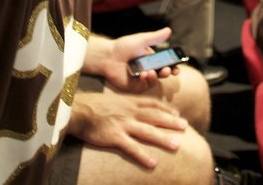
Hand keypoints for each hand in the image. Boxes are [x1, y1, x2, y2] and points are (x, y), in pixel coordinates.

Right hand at [67, 91, 186, 169]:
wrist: (76, 110)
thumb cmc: (91, 105)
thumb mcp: (111, 99)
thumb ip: (123, 104)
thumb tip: (131, 108)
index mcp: (128, 102)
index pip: (151, 103)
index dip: (165, 108)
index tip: (176, 113)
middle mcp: (129, 112)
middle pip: (155, 116)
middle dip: (171, 121)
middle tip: (185, 126)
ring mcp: (123, 124)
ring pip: (148, 131)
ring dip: (163, 139)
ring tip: (177, 146)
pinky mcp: (114, 136)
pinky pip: (131, 147)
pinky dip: (143, 155)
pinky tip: (153, 163)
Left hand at [88, 27, 176, 91]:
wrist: (107, 56)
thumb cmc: (123, 47)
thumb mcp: (141, 40)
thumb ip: (156, 37)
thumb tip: (169, 30)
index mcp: (151, 59)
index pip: (166, 64)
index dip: (173, 67)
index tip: (177, 68)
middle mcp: (148, 69)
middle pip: (162, 74)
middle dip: (167, 73)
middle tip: (167, 70)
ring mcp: (141, 79)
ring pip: (153, 81)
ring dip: (155, 77)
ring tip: (150, 71)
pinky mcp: (133, 86)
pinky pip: (143, 87)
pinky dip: (146, 81)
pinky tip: (143, 75)